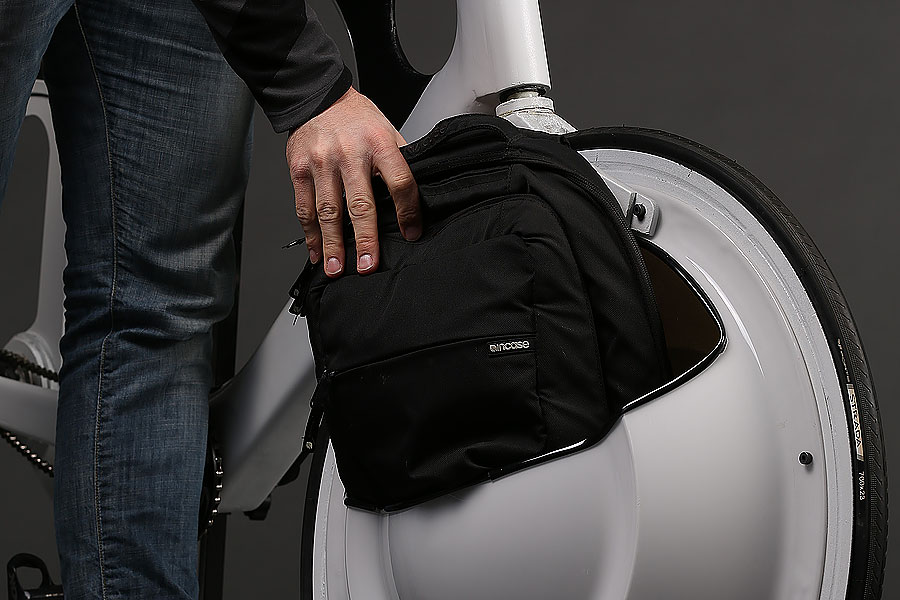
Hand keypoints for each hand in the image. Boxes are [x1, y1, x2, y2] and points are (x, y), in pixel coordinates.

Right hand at [286, 86, 420, 276]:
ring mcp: (322, 162)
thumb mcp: (387, 130)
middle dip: (365, 239)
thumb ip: (399, 162)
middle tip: (368, 265)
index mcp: (379, 143)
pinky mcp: (299, 169)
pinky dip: (310, 234)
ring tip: (337, 269)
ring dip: (333, 244)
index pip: (399, 182)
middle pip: (360, 204)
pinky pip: (305, 207)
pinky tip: (317, 252)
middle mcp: (349, 153)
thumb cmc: (356, 118)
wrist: (317, 97)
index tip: (411, 233)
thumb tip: (416, 199)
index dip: (408, 211)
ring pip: (328, 211)